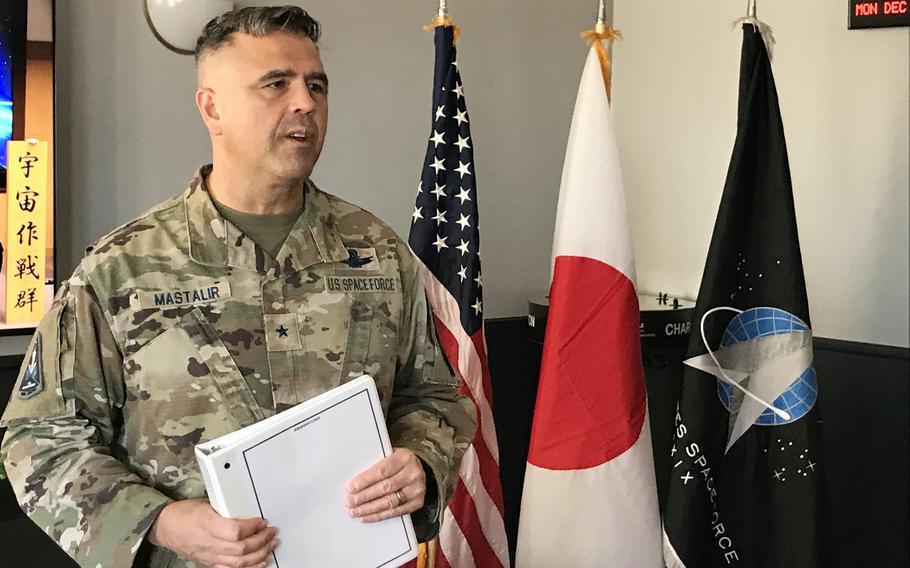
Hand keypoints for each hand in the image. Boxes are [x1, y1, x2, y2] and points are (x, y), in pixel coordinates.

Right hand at [149, 499, 277, 567]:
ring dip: (259, 555)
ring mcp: (210, 555)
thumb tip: (248, 507)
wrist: (166, 526)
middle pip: (241, 549)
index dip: (253, 527)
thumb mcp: (207, 503)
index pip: (236, 531)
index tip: (263, 521)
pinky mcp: (210, 562)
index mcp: (208, 524)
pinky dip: (249, 567)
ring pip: (239, 562)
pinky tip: (259, 562)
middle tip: (272, 533)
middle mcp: (209, 542)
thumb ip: (227, 507)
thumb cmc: (185, 513)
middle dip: (262, 541)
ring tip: (270, 546)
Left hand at [345, 448, 426, 522]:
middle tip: (349, 502)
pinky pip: (395, 512)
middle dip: (364, 496)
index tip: (350, 488)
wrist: (420, 470)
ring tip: (355, 511)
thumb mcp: (390, 456)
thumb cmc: (400, 463)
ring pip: (389, 502)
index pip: (381, 471)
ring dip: (369, 508)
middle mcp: (413, 474)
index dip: (365, 481)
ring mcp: (416, 490)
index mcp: (404, 458)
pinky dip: (379, 516)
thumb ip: (376, 465)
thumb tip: (354, 481)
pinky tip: (367, 516)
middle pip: (384, 488)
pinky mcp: (417, 503)